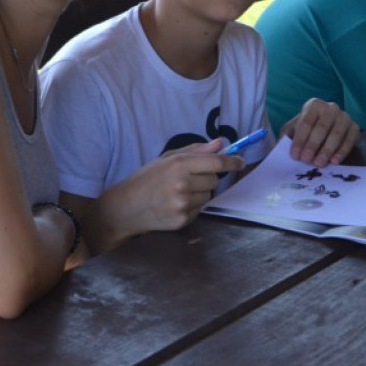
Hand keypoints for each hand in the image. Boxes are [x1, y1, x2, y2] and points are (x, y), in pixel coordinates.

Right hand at [103, 139, 243, 237]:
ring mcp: (183, 205)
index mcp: (179, 164)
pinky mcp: (182, 221)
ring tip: (179, 192)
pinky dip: (192, 206)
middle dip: (207, 177)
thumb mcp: (167, 158)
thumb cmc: (146, 178)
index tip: (240, 162)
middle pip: (214, 180)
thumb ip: (196, 150)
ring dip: (200, 193)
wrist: (125, 207)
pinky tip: (175, 204)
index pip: (216, 163)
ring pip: (208, 196)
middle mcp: (182, 184)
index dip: (232, 162)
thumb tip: (221, 144)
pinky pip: (199, 210)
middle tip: (189, 178)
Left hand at [280, 98, 359, 167]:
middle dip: (313, 145)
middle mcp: (331, 107)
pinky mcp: (354, 127)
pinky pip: (350, 139)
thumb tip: (279, 148)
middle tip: (306, 160)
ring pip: (336, 133)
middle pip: (322, 127)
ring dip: (327, 150)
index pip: (306, 122)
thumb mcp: (293, 131)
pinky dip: (342, 151)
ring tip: (319, 163)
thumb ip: (286, 137)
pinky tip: (334, 161)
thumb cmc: (306, 130)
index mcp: (314, 105)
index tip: (295, 155)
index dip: (300, 139)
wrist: (326, 128)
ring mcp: (344, 116)